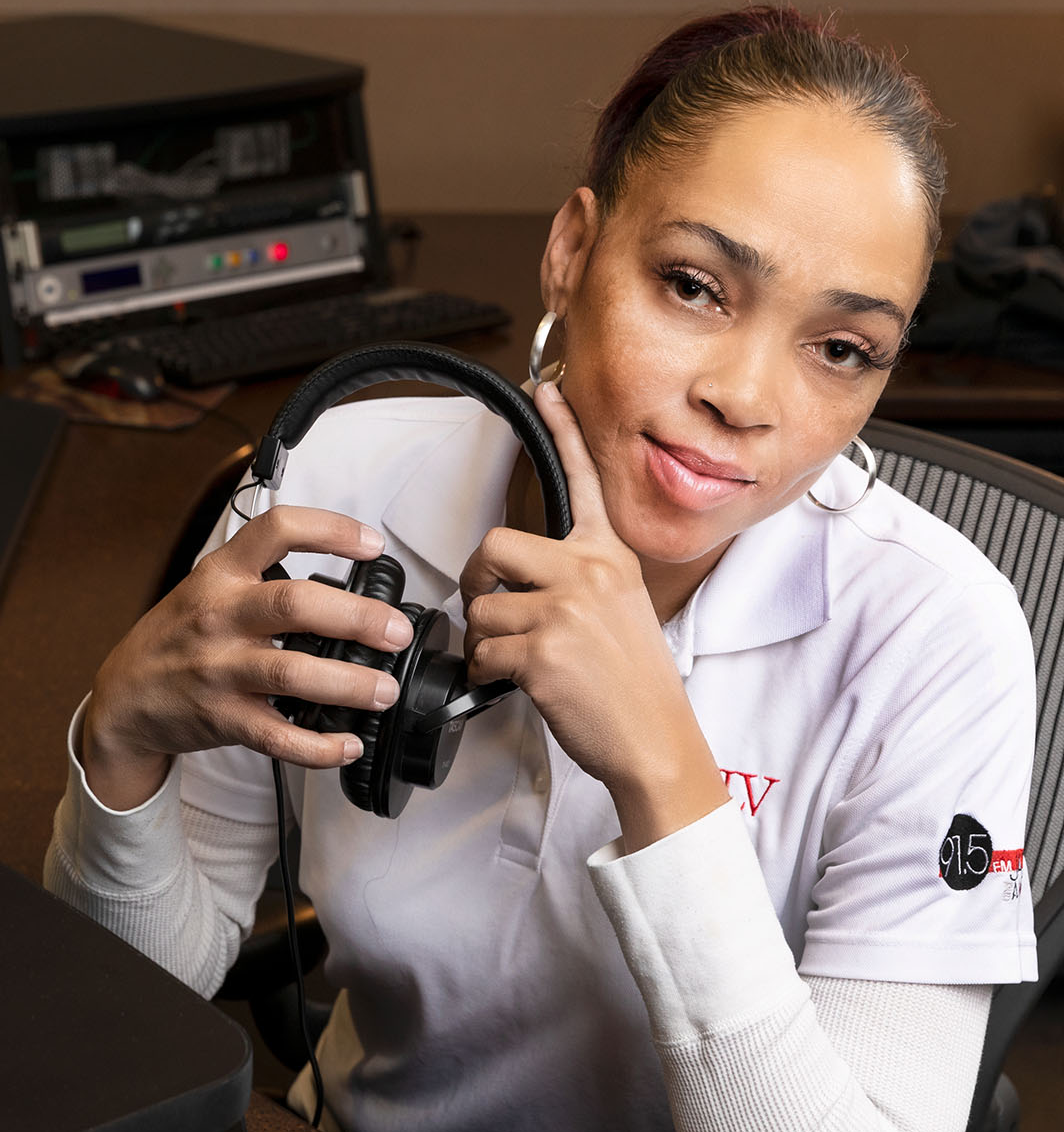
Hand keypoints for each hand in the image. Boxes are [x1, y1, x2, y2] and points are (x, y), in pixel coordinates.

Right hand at [81, 506, 414, 811]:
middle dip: (357, 617)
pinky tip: (347, 744)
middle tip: (396, 633)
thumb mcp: (205, 589)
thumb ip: (260, 579)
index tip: (372, 545)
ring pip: (292, 673)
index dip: (330, 530)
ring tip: (384, 691)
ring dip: (349, 684)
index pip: (275, 531)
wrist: (123, 698)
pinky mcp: (220, 718)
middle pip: (294, 604)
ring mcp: (217, 669)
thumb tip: (346, 586)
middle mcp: (219, 617)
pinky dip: (319, 746)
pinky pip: (277, 736)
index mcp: (220, 575)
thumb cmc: (176, 640)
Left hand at [460, 383, 721, 843]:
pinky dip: (486, 674)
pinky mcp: (543, 650)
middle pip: (492, 546)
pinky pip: (482, 652)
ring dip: (484, 642)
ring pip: (480, 609)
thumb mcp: (618, 614)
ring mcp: (566, 610)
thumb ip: (577, 584)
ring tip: (518, 662)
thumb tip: (519, 584)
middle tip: (487, 607)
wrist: (656, 742)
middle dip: (475, 581)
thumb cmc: (633, 688)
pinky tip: (517, 684)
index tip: (545, 389)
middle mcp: (588, 572)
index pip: (582, 479)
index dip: (561, 430)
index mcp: (608, 556)